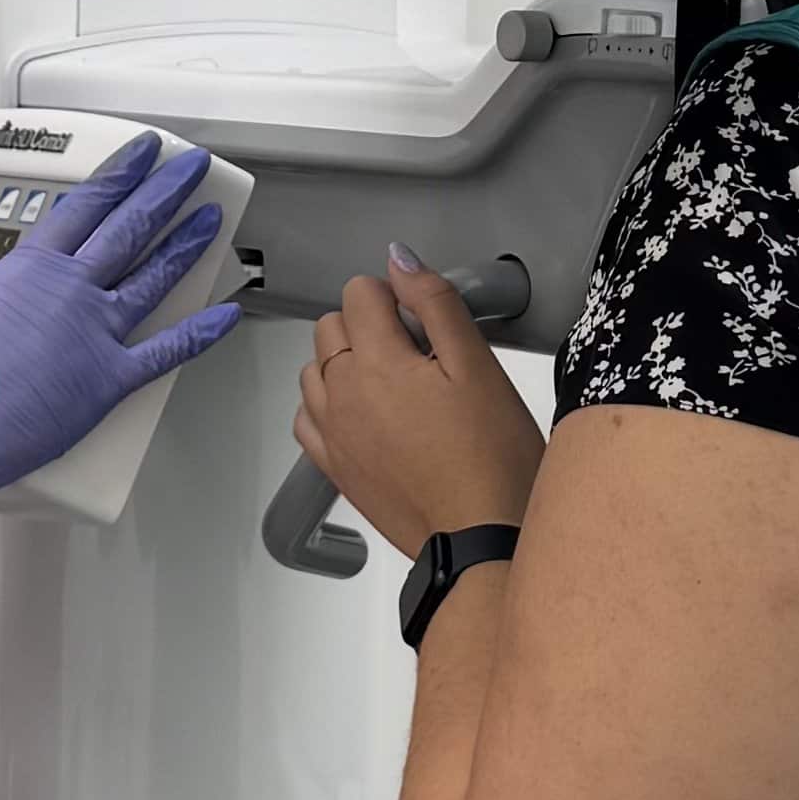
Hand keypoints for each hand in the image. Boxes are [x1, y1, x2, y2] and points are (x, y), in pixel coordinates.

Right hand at [0, 133, 237, 562]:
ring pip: (154, 276)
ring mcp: (94, 332)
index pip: (87, 203)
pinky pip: (166, 352)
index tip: (142, 151)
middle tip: (192, 168)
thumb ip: (7, 300)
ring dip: (186, 245)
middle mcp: (69, 291)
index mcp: (29, 268)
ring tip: (209, 220)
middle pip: (129, 226)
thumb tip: (18, 305)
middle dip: (166, 191)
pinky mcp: (108, 381)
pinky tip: (225, 316)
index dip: (121, 171)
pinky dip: (200, 334)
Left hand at [295, 252, 544, 565]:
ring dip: (347, 363)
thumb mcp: (478, 366)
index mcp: (376, 363)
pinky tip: (369, 414)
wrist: (479, 538)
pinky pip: (308, 417)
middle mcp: (341, 395)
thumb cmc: (491, 459)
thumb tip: (400, 260)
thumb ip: (435, 304)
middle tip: (420, 353)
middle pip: (331, 326)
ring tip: (399, 385)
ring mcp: (332, 433)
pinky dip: (330, 404)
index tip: (425, 321)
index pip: (359, 292)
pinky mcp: (335, 467)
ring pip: (315, 370)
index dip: (396, 296)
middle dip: (369, 325)